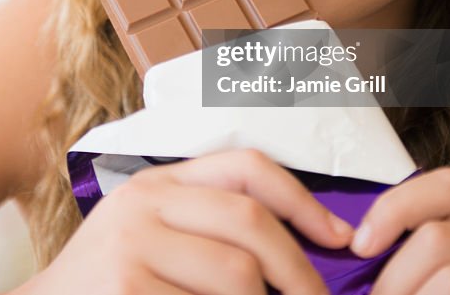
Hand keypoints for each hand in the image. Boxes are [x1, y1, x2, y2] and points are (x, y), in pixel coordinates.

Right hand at [18, 149, 354, 294]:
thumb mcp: (151, 234)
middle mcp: (143, 203)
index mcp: (157, 183)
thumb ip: (206, 224)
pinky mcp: (125, 288)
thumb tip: (303, 241)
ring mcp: (130, 246)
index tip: (338, 237)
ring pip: (238, 274)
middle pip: (250, 223)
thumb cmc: (111, 282)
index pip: (245, 167)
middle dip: (300, 270)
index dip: (302, 200)